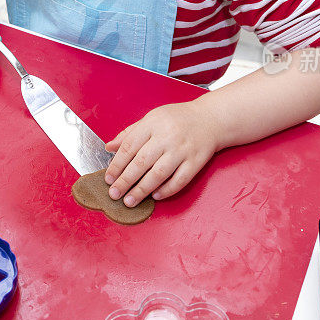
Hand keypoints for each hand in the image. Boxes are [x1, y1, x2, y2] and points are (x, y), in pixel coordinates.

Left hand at [103, 101, 221, 206]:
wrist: (210, 118)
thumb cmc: (178, 119)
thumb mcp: (151, 118)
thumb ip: (130, 133)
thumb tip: (109, 147)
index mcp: (153, 123)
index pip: (129, 146)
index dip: (117, 165)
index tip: (108, 178)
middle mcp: (167, 136)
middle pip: (142, 162)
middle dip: (125, 181)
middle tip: (114, 194)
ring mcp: (182, 150)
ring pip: (159, 174)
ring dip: (142, 190)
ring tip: (130, 200)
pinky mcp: (196, 162)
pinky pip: (179, 180)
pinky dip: (166, 190)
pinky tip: (155, 196)